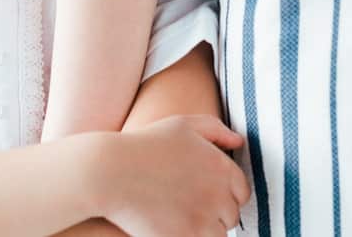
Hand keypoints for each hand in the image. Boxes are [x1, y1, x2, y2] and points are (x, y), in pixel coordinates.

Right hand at [95, 114, 250, 236]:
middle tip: (186, 206)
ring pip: (217, 235)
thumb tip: (238, 142)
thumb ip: (214, 128)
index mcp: (221, 166)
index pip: (241, 192)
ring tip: (179, 218)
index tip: (203, 194)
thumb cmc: (144, 145)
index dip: (224, 195)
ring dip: (202, 230)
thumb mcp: (181, 125)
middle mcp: (217, 193)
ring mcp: (201, 219)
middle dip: (213, 213)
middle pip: (230, 216)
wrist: (109, 172)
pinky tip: (170, 226)